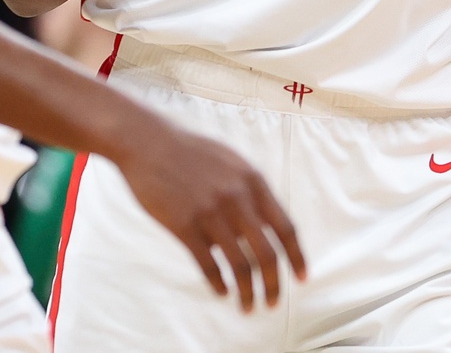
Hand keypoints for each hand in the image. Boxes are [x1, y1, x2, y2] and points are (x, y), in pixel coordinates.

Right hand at [112, 122, 305, 311]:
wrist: (148, 142)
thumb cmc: (191, 152)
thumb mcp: (231, 162)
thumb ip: (250, 190)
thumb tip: (264, 223)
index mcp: (253, 182)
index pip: (286, 228)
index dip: (297, 257)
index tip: (301, 279)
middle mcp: (237, 199)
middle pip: (267, 254)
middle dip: (274, 285)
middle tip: (272, 304)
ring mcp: (210, 213)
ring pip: (239, 266)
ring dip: (247, 292)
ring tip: (247, 307)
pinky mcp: (184, 225)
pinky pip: (208, 264)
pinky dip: (218, 283)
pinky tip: (221, 291)